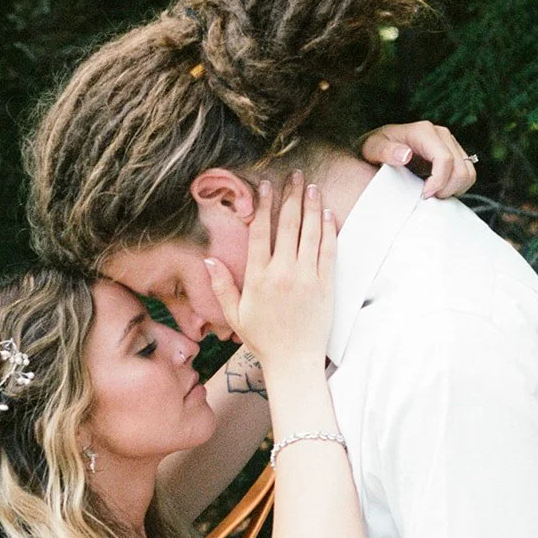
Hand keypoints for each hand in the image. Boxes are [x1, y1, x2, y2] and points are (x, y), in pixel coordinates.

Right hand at [204, 170, 334, 373]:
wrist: (294, 362)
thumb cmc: (263, 340)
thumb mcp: (234, 316)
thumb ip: (222, 286)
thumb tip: (209, 259)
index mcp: (258, 278)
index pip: (261, 232)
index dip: (264, 205)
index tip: (267, 186)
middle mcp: (283, 273)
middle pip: (288, 225)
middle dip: (291, 196)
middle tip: (295, 175)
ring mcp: (307, 278)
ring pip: (310, 232)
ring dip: (311, 206)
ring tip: (311, 186)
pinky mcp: (326, 285)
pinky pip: (328, 250)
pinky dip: (328, 229)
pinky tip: (327, 213)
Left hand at [359, 120, 478, 197]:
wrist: (377, 147)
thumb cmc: (373, 148)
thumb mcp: (371, 148)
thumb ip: (385, 151)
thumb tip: (406, 155)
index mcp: (423, 132)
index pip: (445, 160)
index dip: (439, 182)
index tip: (424, 195)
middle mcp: (441, 134)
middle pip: (460, 168)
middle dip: (446, 189)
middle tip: (426, 198)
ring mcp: (449, 143)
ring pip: (468, 172)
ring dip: (454, 189)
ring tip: (433, 194)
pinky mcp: (454, 153)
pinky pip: (467, 174)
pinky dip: (456, 186)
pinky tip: (438, 190)